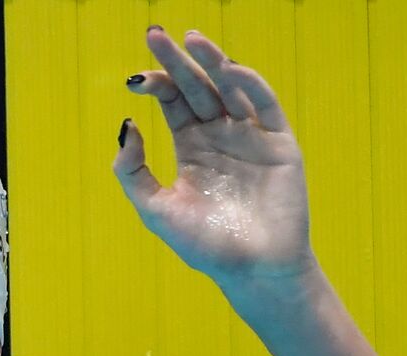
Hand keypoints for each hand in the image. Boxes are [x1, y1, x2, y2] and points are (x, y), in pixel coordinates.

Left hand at [113, 28, 315, 288]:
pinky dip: (248, 84)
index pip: (172, 102)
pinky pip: (264, 105)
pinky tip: (227, 69)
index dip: (155, 84)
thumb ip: (133, 171)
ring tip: (192, 38)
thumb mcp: (155, 209)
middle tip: (154, 34)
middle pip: (196, 87)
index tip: (134, 79)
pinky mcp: (280, 143)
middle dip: (177, 61)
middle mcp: (220, 135)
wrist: (253, 270)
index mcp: (191, 147)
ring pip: (230, 88)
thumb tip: (126, 125)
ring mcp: (251, 136)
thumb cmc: (205, 245)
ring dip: (212, 62)